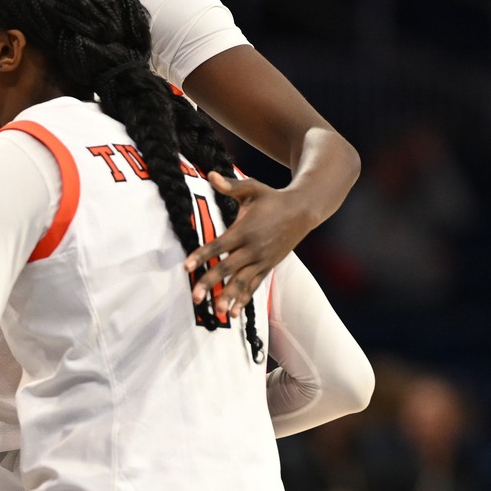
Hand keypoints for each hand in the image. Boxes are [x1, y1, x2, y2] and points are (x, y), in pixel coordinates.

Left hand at [184, 172, 317, 319]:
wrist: (302, 211)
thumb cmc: (272, 198)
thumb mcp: (252, 188)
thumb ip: (230, 185)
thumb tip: (211, 176)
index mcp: (244, 230)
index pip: (219, 246)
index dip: (202, 256)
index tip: (187, 266)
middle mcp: (253, 249)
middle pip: (227, 268)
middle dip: (211, 283)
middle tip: (195, 297)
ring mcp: (261, 260)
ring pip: (242, 282)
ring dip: (228, 297)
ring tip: (216, 312)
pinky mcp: (267, 267)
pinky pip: (253, 286)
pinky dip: (243, 299)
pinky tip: (232, 314)